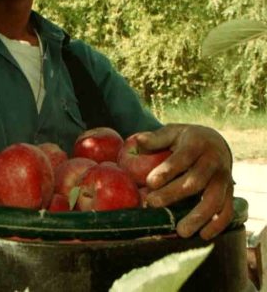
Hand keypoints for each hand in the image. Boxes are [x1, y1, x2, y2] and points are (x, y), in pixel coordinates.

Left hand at [136, 123, 233, 239]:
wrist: (215, 142)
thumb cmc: (186, 139)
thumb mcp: (172, 132)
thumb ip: (156, 138)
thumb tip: (137, 140)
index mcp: (196, 145)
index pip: (182, 159)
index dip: (166, 171)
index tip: (150, 183)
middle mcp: (213, 162)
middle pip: (195, 182)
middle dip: (173, 194)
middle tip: (152, 204)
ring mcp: (223, 179)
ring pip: (214, 200)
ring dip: (197, 217)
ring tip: (180, 231)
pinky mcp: (230, 192)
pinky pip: (227, 210)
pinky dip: (218, 224)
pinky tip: (203, 235)